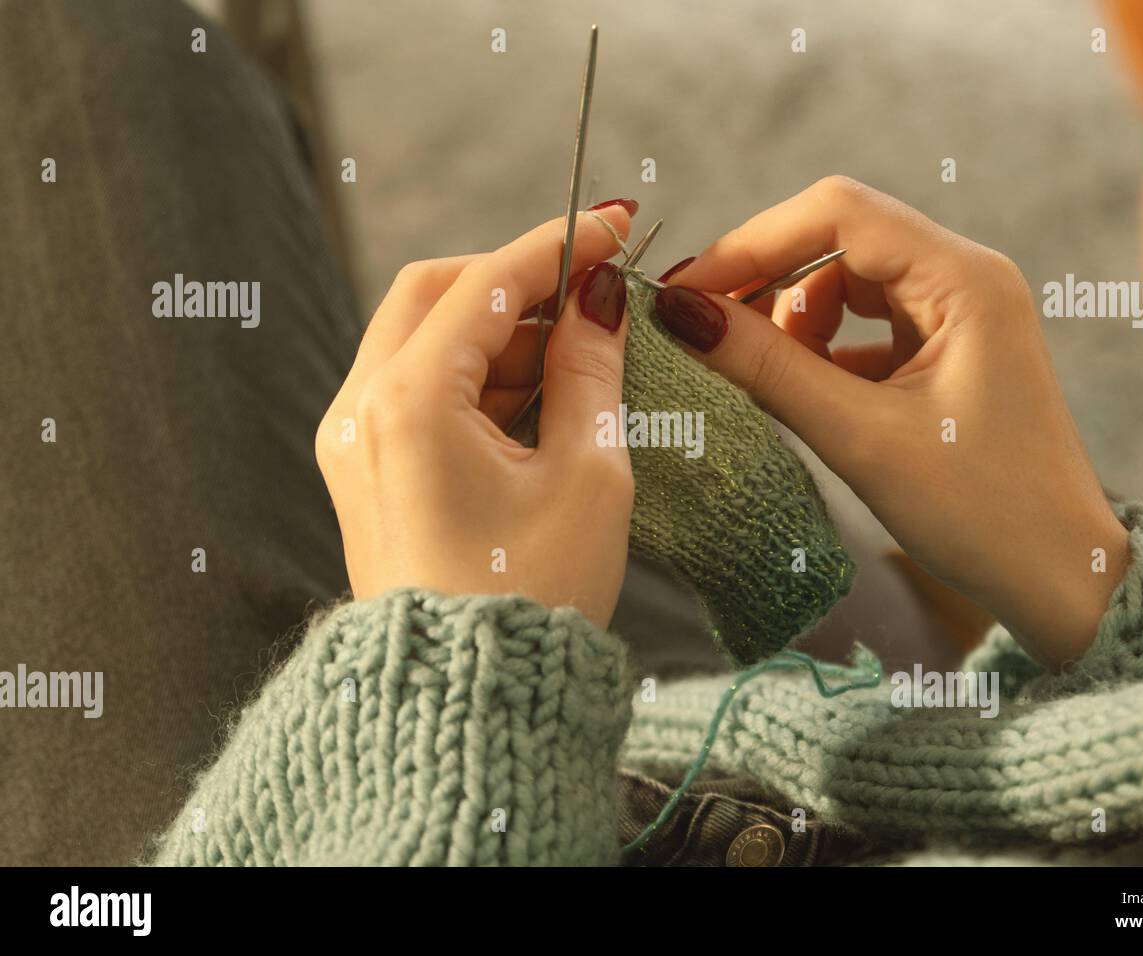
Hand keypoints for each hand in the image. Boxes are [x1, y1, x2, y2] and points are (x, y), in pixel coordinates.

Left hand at [316, 208, 635, 628]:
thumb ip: (590, 369)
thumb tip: (598, 300)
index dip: (558, 244)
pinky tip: (540, 397)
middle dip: (518, 282)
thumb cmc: (533, 598)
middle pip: (436, 294)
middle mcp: (361, 411)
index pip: (487, 285)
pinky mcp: (366, 468)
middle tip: (593, 294)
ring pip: (425, 338)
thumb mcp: (586, 476)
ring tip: (580, 359)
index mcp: (409, 404)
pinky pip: (418, 388)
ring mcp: (354, 440)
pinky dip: (476, 375)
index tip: (614, 221)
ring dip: (501, 331)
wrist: (467, 703)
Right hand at [654, 177, 1128, 666]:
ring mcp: (958, 313)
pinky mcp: (946, 350)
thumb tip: (681, 315)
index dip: (751, 243)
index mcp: (965, 279)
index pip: (837, 213)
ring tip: (760, 376)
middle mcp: (966, 277)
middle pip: (838, 239)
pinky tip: (798, 392)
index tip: (685, 292)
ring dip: (790, 319)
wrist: (1060, 577)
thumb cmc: (983, 513)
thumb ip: (769, 369)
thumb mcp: (861, 438)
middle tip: (699, 330)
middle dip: (764, 280)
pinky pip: (863, 325)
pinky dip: (819, 350)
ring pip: (845, 282)